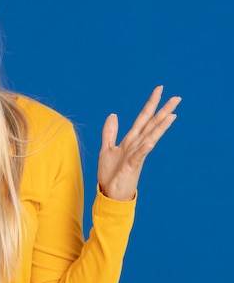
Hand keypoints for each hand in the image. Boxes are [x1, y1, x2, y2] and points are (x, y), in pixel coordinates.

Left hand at [98, 86, 180, 201]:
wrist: (110, 194)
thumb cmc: (111, 173)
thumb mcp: (106, 148)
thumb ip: (110, 132)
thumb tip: (114, 114)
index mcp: (130, 140)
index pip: (142, 118)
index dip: (150, 104)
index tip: (159, 89)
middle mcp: (137, 145)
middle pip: (151, 125)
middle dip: (162, 111)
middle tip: (177, 97)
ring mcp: (136, 155)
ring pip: (150, 137)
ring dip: (160, 126)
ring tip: (172, 114)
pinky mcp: (132, 166)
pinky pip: (139, 155)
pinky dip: (145, 148)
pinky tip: (151, 141)